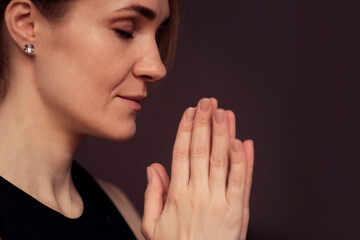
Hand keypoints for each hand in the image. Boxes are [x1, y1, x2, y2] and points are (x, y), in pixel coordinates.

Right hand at [142, 98, 254, 239]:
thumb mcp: (152, 226)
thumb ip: (152, 195)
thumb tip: (153, 168)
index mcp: (177, 195)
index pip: (180, 153)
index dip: (186, 130)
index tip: (189, 112)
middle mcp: (198, 194)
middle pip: (201, 150)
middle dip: (204, 123)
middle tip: (208, 102)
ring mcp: (220, 201)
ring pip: (222, 160)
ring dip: (224, 134)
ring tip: (224, 113)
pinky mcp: (238, 211)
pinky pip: (242, 181)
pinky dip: (244, 161)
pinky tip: (243, 142)